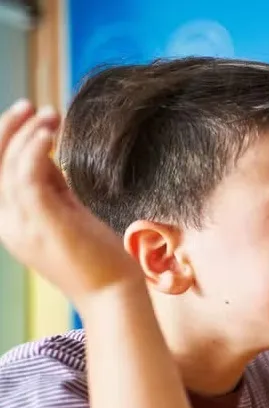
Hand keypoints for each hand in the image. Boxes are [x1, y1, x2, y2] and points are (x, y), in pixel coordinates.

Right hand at [0, 100, 142, 308]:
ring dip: (27, 134)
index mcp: (14, 224)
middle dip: (8, 130)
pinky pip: (26, 178)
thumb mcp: (69, 215)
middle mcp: (10, 225)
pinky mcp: (43, 223)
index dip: (7, 142)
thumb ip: (54, 188)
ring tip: (50, 115)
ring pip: (8, 167)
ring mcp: (23, 225)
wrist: (113, 295)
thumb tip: (47, 155)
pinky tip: (49, 134)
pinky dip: (33, 151)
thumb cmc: (99, 257)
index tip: (30, 118)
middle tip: (31, 106)